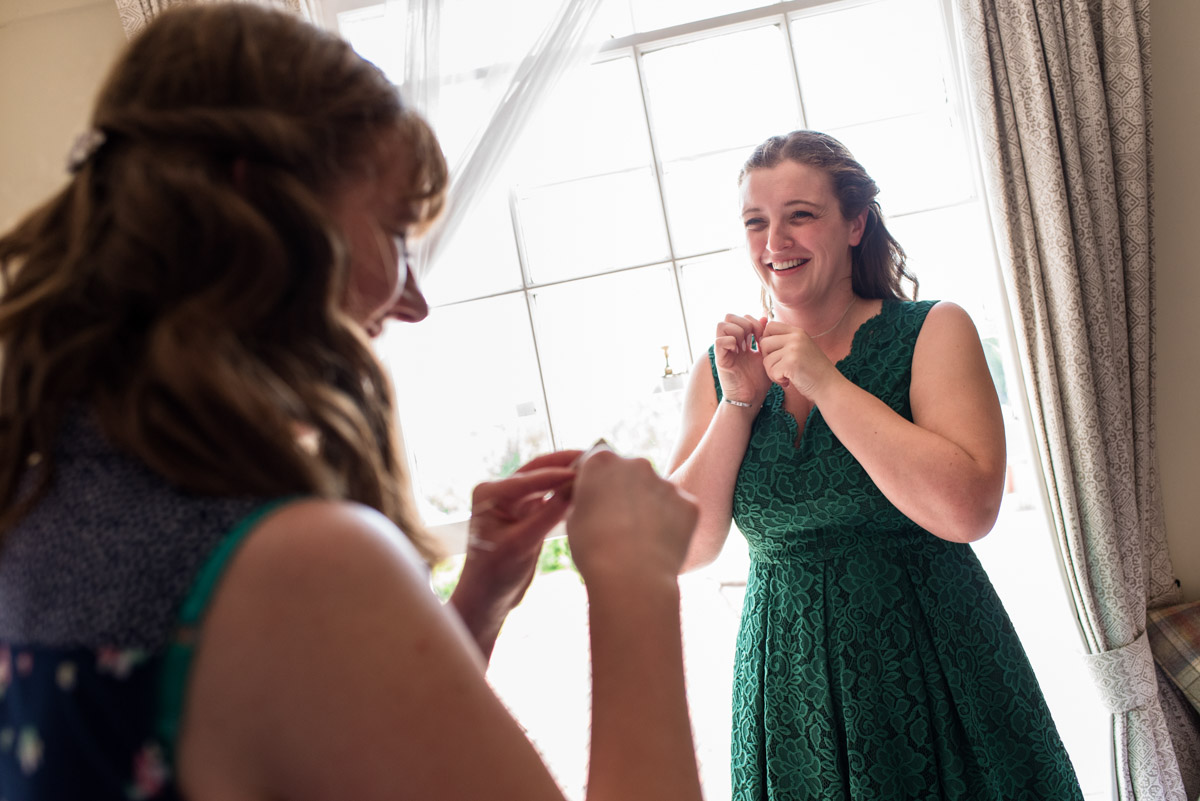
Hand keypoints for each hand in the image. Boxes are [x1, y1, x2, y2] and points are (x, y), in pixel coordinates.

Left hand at [450, 450, 580, 658]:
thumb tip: (575, 487)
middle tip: (597, 459)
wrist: (487, 600)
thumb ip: (548, 515)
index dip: (559, 473)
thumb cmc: (495, 575)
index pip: (530, 478)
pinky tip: (587, 492)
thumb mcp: (523, 544)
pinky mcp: (527, 514)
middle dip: (566, 465)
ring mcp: (514, 502)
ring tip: (597, 472)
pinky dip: (567, 495)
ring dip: (569, 477)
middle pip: (539, 471)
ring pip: (547, 483)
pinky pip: (551, 498)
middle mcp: (500, 491)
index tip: (587, 469)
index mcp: (490, 493)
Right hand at [566, 448, 698, 585]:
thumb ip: (587, 498)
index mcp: (602, 461)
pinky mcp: (688, 503)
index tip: (595, 500)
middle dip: (626, 491)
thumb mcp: (573, 518)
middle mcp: (636, 463)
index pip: (598, 461)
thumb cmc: (594, 549)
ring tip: (640, 541)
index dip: (596, 481)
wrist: (631, 576)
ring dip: (650, 508)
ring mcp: (666, 482)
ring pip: (657, 491)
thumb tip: (594, 499)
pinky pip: (678, 510)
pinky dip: (672, 524)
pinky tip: (659, 545)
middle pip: (631, 472)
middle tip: (619, 523)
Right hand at [713, 314, 770, 406]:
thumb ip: (764, 336)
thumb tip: (765, 317)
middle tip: (753, 336)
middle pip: (728, 317)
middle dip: (744, 322)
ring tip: (745, 343)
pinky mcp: (721, 360)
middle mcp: (730, 343)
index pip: (740, 317)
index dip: (752, 321)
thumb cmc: (758, 379)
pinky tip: (740, 351)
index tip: (762, 334)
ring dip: (737, 330)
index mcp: (740, 341)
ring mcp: (724, 351)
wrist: (752, 398)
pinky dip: (730, 342)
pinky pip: (719, 342)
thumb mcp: (764, 354)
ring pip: (722, 325)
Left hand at [757, 320, 840, 397]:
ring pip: (766, 360)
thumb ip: (784, 341)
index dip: (766, 340)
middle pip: (764, 343)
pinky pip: (772, 371)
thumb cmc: (812, 371)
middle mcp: (796, 337)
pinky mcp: (791, 363)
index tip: (774, 354)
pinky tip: (789, 381)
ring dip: (773, 372)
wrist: (829, 387)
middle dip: (768, 359)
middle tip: (781, 369)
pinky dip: (778, 380)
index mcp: (798, 332)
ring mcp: (794, 349)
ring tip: (787, 376)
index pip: (770, 327)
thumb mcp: (800, 349)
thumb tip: (759, 336)